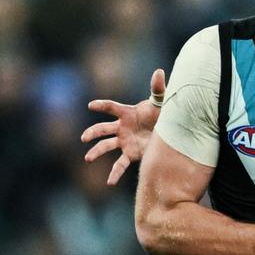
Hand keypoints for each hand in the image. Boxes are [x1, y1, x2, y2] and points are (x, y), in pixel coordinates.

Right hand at [81, 68, 164, 184]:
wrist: (169, 133)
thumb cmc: (162, 114)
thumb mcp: (161, 102)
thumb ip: (158, 88)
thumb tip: (160, 71)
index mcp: (127, 113)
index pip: (111, 107)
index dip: (102, 105)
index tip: (91, 105)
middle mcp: (121, 127)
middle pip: (102, 128)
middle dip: (93, 132)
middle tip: (85, 137)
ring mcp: (124, 141)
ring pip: (105, 146)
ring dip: (96, 152)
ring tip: (88, 158)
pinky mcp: (130, 154)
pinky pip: (119, 164)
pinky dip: (114, 173)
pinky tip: (109, 183)